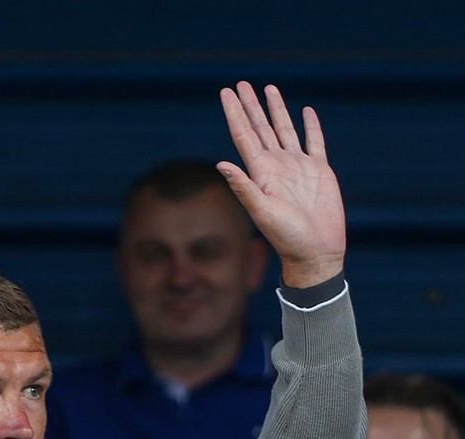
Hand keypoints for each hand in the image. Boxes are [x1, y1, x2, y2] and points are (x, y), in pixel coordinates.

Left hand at [217, 82, 344, 287]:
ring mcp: (298, 167)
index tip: (226, 92)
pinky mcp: (319, 171)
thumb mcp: (263, 212)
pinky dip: (311, 126)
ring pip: (284, 130)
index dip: (235, 113)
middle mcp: (276, 166)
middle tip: (241, 84)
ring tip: (268, 88)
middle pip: (260, 127)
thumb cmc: (287, 237)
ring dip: (276, 110)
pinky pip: (314, 142)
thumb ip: (244, 188)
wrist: (316, 252)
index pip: (243, 135)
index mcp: (260, 172)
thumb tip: (221, 165)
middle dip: (250, 105)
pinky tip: (305, 111)